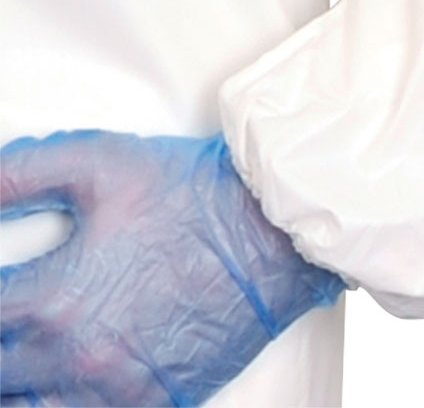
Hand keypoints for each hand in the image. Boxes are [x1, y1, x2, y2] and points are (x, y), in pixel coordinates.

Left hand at [0, 129, 345, 405]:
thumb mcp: (100, 161)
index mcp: (54, 299)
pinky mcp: (153, 405)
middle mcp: (76, 357)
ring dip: (16, 386)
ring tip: (25, 357)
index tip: (0, 288)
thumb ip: (20, 175)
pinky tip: (60, 384)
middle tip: (15, 315)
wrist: (276, 228)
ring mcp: (115, 392)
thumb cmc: (197, 194)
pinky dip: (59, 402)